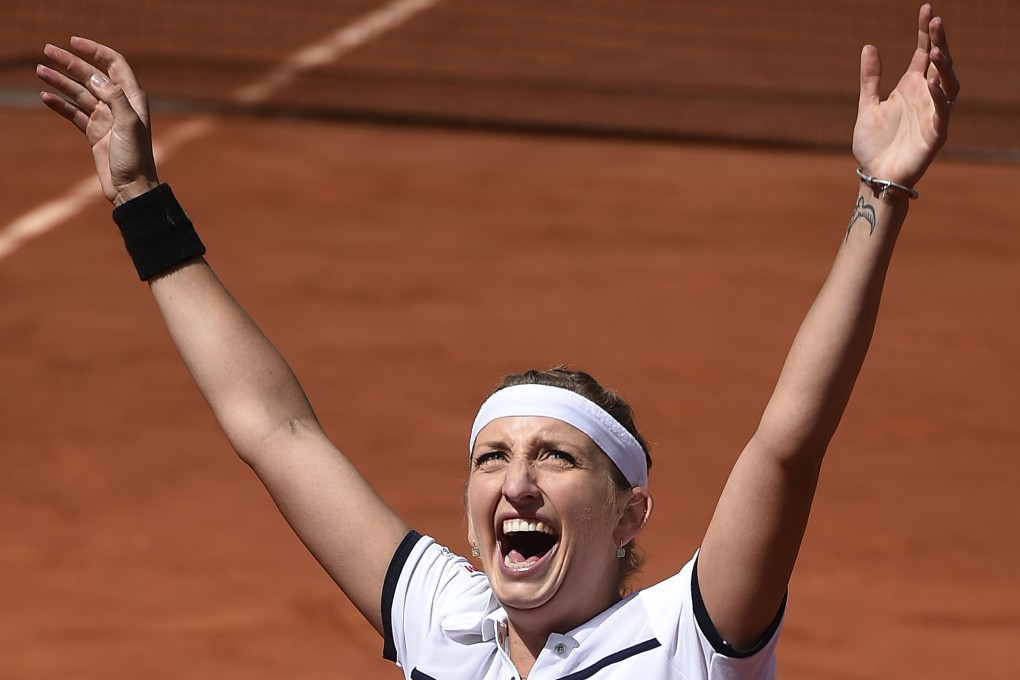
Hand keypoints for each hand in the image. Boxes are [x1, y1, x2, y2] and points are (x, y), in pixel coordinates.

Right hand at [38, 37, 158, 205]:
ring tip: (40, 70)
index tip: (74, 42)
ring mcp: (105, 118)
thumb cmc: (136, 158)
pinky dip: (60, 105)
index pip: (114, 65)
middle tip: (47, 50)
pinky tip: (45, 97)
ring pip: (79, 93)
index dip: (96, 50)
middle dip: (71, 62)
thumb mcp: (129, 125)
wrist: (132, 187)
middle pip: (93, 76)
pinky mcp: (94, 132)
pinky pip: (74, 113)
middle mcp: (119, 105)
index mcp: (132, 99)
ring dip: (60, 81)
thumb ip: (114, 98)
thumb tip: (95, 78)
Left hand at [852, 4, 959, 188]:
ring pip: (948, 84)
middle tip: (935, 21)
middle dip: (939, 41)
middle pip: (939, 63)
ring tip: (934, 49)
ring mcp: (933, 113)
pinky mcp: (936, 133)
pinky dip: (939, 95)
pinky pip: (942, 110)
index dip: (925, 32)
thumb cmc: (873, 145)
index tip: (926, 9)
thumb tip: (869, 45)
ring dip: (943, 66)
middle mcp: (925, 97)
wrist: (875, 175)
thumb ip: (870, 78)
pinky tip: (932, 81)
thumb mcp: (867, 106)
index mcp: (910, 88)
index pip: (922, 53)